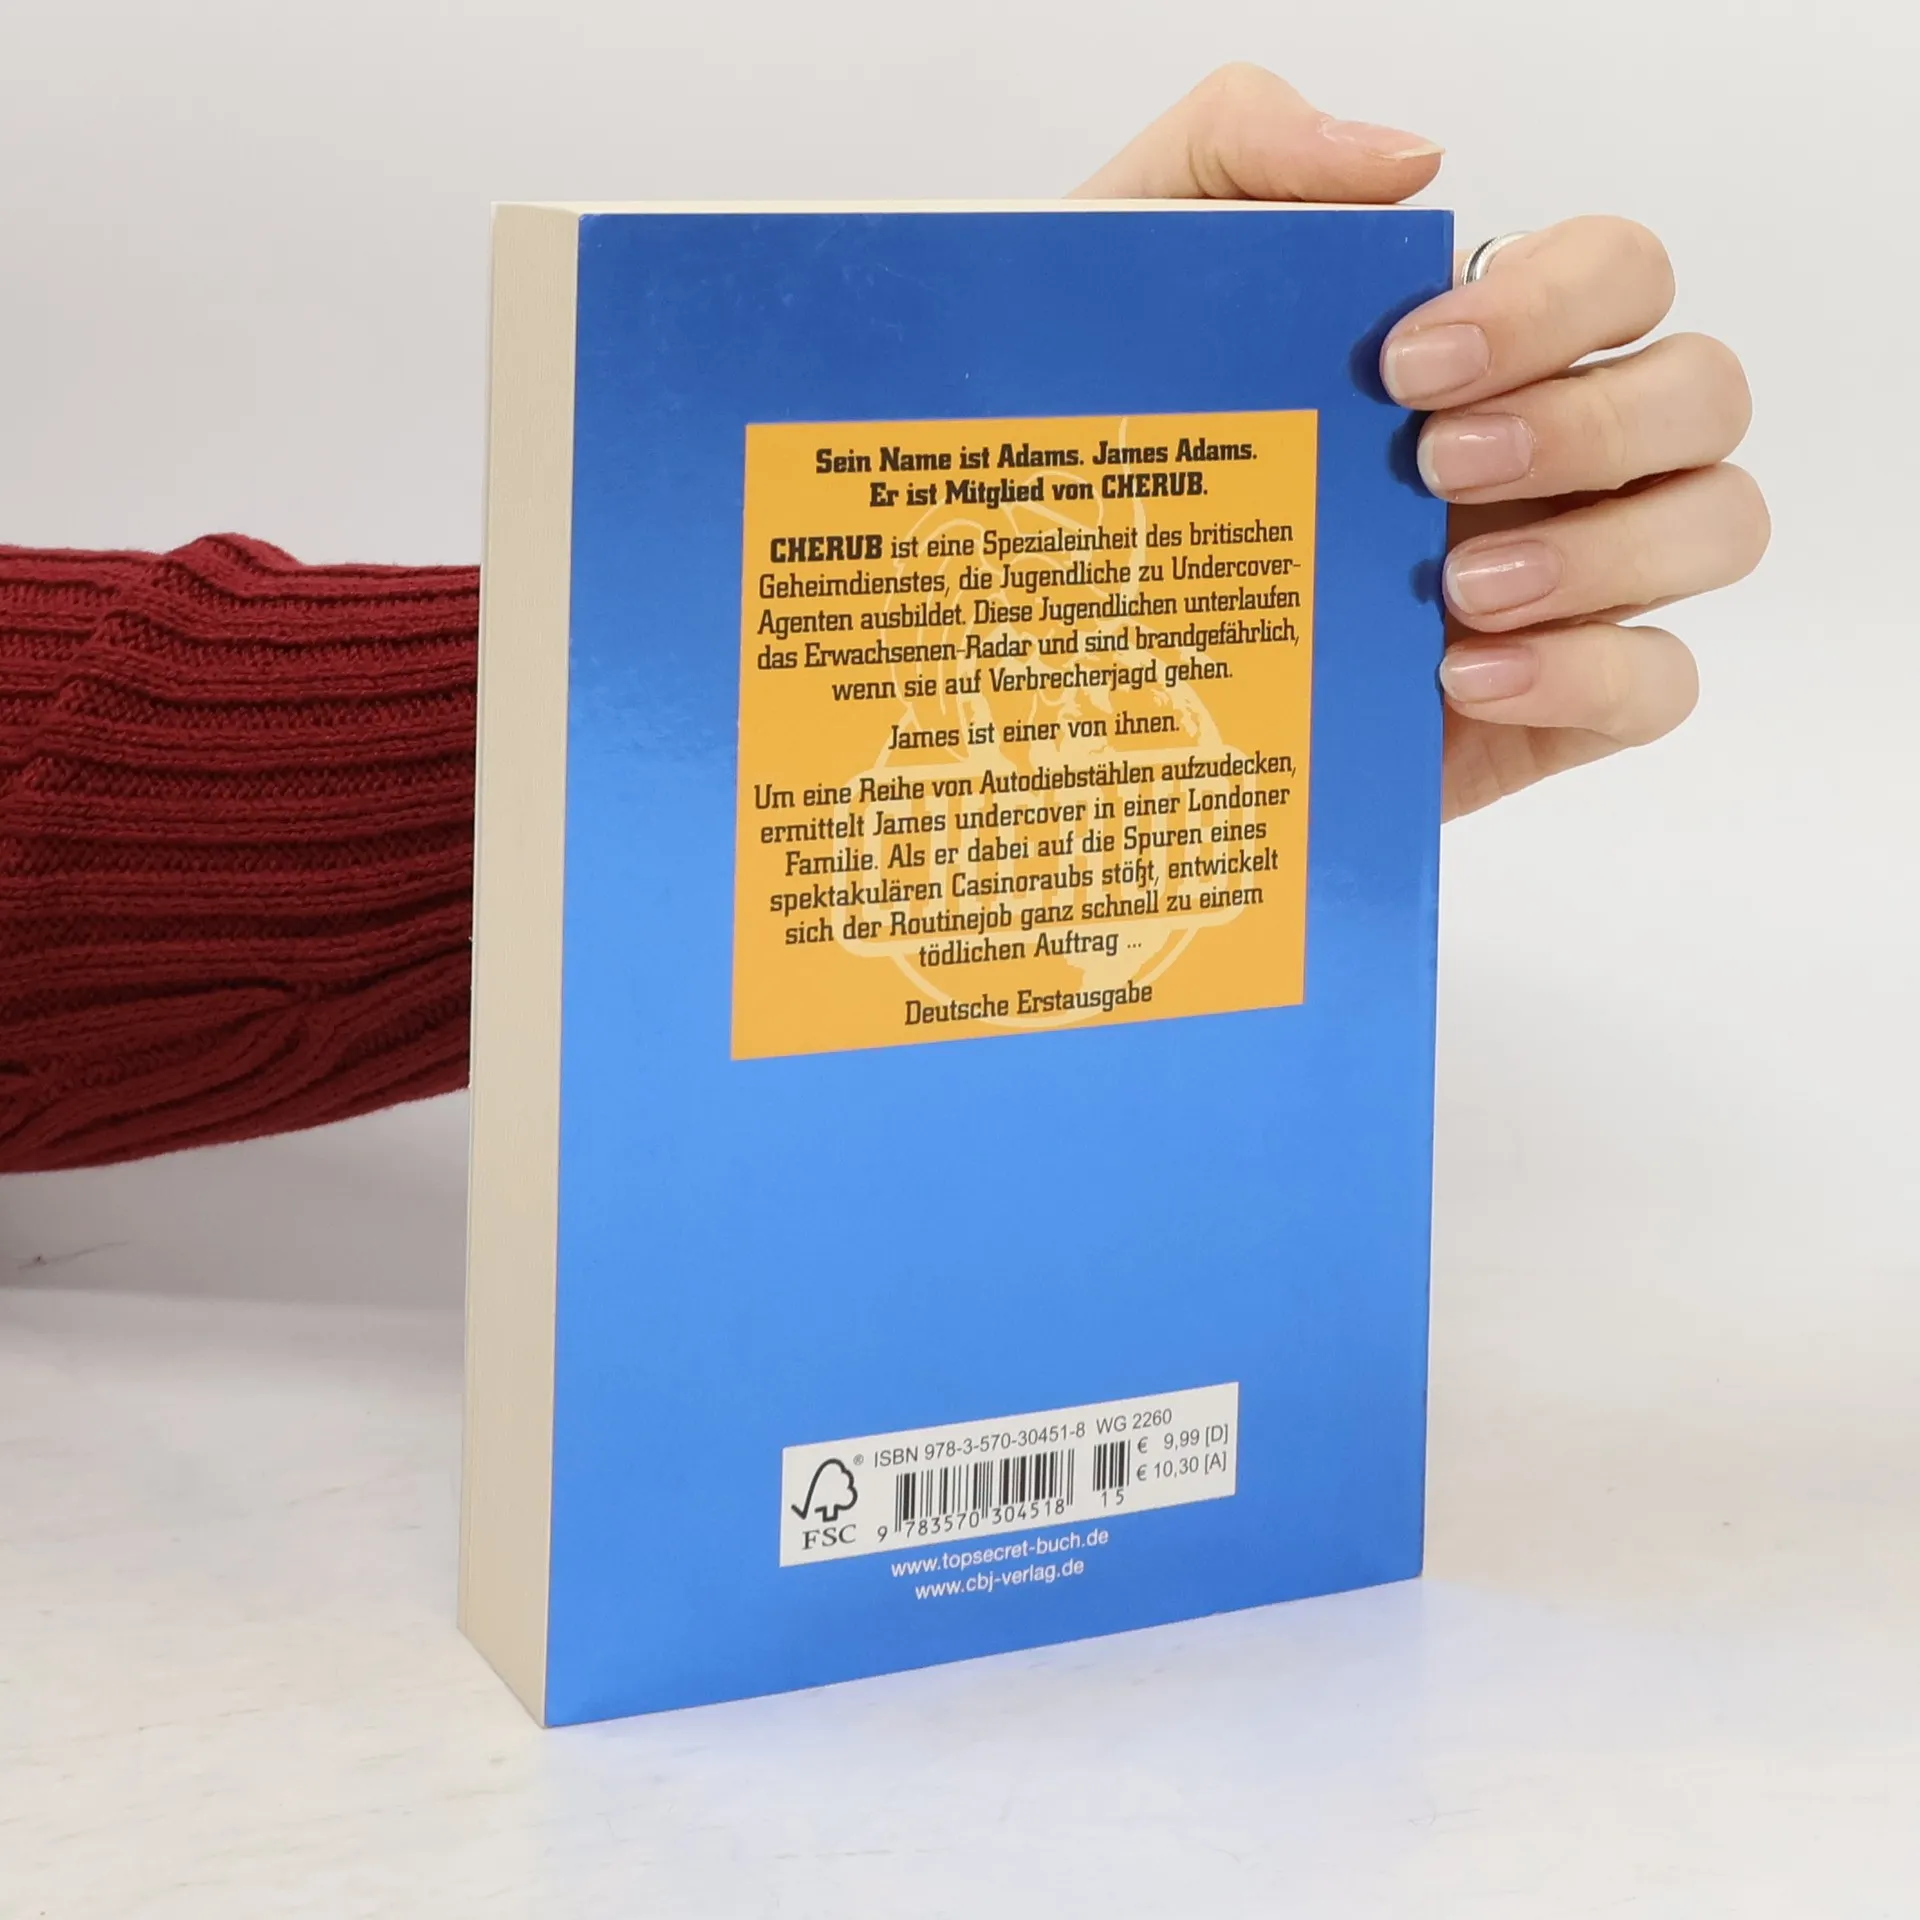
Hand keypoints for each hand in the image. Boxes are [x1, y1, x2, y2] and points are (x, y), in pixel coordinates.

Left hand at [1075, 66, 1768, 819]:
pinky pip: (1659, 681)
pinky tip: (1462, 677)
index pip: (1619, 275)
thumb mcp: (1128, 264)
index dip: (1554, 304)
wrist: (1067, 626)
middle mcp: (1551, 451)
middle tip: (1431, 467)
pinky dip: (1590, 674)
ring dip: (1612, 549)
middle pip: (1701, 392)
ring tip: (1459, 588)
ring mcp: (1563, 579)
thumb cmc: (1114, 440)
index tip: (1408, 363)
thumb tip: (1410, 161)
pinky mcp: (1542, 706)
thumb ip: (1241, 147)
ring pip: (1717, 525)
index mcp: (1485, 346)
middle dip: (1590, 423)